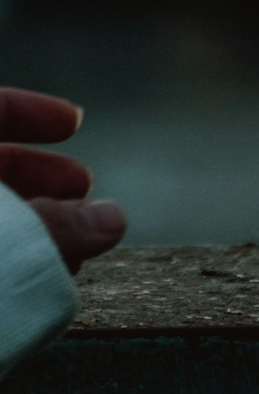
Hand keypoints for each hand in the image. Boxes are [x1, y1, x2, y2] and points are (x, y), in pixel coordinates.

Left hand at [0, 88, 126, 274]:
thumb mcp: (5, 241)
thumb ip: (58, 227)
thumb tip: (114, 217)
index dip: (27, 110)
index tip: (74, 121)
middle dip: (40, 178)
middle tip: (83, 192)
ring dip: (31, 228)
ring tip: (70, 254)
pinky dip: (9, 262)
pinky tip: (36, 284)